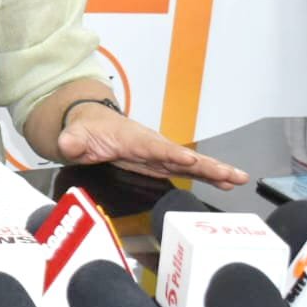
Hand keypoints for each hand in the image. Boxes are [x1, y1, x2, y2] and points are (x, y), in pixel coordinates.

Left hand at [56, 104, 249, 188]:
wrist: (92, 123)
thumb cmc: (86, 129)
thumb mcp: (74, 135)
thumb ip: (72, 141)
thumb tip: (67, 145)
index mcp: (132, 139)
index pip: (154, 148)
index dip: (171, 155)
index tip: (190, 161)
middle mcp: (152, 146)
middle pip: (183, 156)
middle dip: (207, 165)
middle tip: (232, 174)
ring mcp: (160, 155)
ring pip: (191, 164)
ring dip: (215, 171)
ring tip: (238, 179)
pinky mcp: (163, 163)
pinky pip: (188, 170)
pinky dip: (208, 175)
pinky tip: (227, 183)